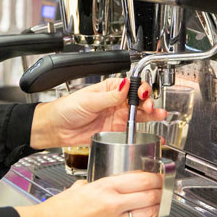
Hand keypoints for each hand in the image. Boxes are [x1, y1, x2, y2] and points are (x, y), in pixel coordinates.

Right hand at [15, 171, 165, 216]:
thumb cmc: (54, 210)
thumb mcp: (76, 188)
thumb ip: (90, 184)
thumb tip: (94, 184)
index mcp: (103, 187)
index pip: (139, 178)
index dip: (154, 177)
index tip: (158, 177)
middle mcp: (111, 204)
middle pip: (148, 195)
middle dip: (159, 192)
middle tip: (162, 190)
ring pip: (147, 214)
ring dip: (156, 209)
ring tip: (158, 206)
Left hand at [30, 77, 166, 148]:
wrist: (56, 129)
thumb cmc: (67, 109)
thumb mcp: (88, 100)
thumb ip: (109, 96)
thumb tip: (125, 85)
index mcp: (110, 88)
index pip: (131, 85)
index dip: (140, 88)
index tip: (142, 94)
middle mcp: (116, 101)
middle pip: (138, 99)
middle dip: (148, 101)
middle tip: (150, 106)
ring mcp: (117, 116)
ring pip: (139, 114)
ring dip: (151, 114)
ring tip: (160, 115)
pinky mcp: (116, 130)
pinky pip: (133, 130)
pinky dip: (144, 130)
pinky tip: (153, 130)